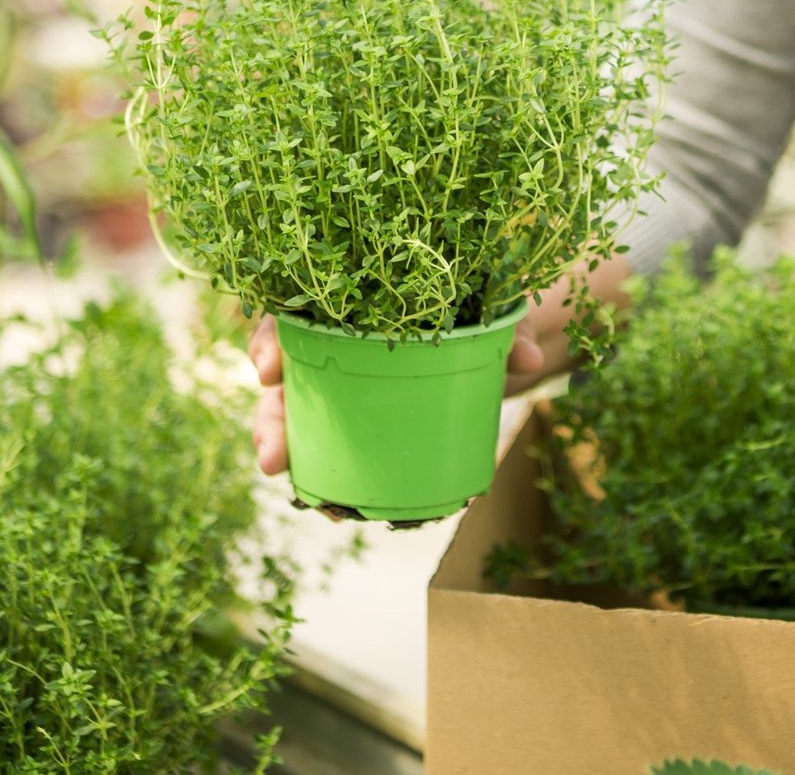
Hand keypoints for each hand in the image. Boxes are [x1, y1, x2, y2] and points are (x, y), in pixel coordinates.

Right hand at [247, 309, 547, 475]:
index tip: (268, 368)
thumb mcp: (494, 311)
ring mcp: (347, 381)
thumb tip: (526, 360)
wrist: (498, 346)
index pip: (297, 312)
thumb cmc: (485, 311)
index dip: (273, 338)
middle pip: (288, 371)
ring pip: (297, 409)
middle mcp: (338, 339)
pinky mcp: (364, 416)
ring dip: (283, 443)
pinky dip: (320, 466)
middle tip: (271, 451)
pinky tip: (320, 496)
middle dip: (271, 413)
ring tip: (282, 475)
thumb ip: (507, 327)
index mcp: (355, 299)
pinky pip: (329, 439)